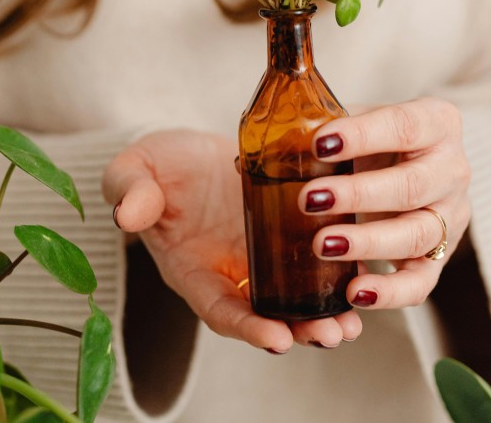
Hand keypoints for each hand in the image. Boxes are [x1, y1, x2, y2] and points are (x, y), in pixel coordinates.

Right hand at [103, 130, 362, 352]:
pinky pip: (314, 265)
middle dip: (298, 329)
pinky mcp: (288, 238)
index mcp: (192, 269)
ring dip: (323, 315)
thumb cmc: (159, 166)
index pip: (218, 308)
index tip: (277, 339)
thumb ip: (131, 191)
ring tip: (350, 326)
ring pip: (294, 298)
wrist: (190, 151)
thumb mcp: (137, 170)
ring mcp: (261, 260)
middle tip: (329, 335)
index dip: (247, 327)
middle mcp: (230, 274)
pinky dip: (336, 279)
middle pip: (265, 315)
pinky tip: (363, 285)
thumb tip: (127, 214)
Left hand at [301, 97, 471, 309]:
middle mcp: (453, 170)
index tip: (321, 142)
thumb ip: (313, 133)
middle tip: (309, 200)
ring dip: (368, 242)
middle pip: (413, 185)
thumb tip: (250, 158)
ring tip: (322, 246)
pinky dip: (390, 293)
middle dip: (359, 194)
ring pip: (417, 235)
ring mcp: (451, 217)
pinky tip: (355, 294)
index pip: (405, 126)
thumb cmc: (370, 141)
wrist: (402, 166)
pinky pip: (421, 282)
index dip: (365, 135)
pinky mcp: (440, 257)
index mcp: (437, 123)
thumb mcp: (352, 125)